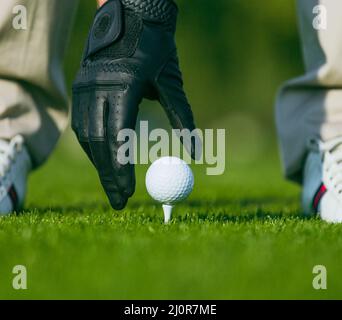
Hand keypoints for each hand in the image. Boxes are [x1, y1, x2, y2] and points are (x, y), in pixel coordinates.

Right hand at [72, 0, 196, 209]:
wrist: (131, 15)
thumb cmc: (157, 49)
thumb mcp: (172, 82)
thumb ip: (183, 118)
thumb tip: (197, 154)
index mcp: (123, 85)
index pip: (118, 137)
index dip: (121, 169)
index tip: (129, 194)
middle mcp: (97, 87)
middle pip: (99, 143)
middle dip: (108, 176)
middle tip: (119, 202)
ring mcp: (84, 86)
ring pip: (87, 137)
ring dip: (99, 164)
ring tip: (112, 186)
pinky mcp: (79, 86)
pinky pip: (82, 125)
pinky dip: (93, 147)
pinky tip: (103, 161)